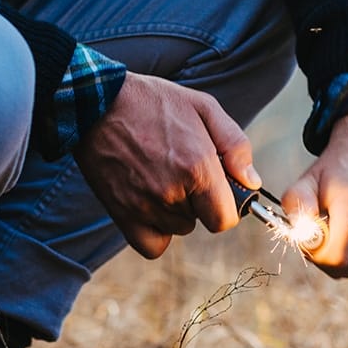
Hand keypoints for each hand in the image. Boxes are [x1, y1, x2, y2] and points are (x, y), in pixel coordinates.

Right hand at [73, 72, 259, 258]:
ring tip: (160, 177)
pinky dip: (156, 232)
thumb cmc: (152, 102)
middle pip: (201, 221)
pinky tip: (152, 206)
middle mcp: (172, 192)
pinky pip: (152, 246)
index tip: (218, 191)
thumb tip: (252, 181)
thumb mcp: (203, 107)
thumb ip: (235, 145)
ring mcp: (145, 206)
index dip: (227, 207)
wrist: (96, 104)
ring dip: (175, 211)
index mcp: (197, 167)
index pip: (225, 219)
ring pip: (177, 229)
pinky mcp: (122, 214)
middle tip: (180, 169)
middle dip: (198, 201)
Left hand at [282, 115, 347, 277]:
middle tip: (321, 231)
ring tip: (340, 226)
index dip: (317, 255)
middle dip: (326, 256)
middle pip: (346, 268)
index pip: (337, 258)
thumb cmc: (335, 170)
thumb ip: (296, 208)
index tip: (310, 238)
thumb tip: (301, 238)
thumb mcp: (306, 182)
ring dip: (342, 256)